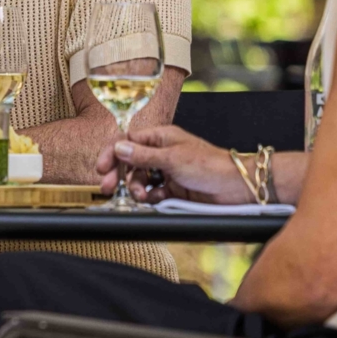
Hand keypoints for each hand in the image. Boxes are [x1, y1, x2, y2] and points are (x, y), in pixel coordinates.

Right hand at [94, 124, 251, 203]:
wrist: (235, 187)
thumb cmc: (210, 165)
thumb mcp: (172, 158)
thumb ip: (143, 155)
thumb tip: (119, 148)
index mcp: (161, 137)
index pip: (128, 141)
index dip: (112, 153)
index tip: (102, 167)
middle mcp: (161, 153)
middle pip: (130, 162)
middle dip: (119, 175)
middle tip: (109, 188)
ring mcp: (166, 171)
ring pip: (139, 179)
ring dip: (135, 188)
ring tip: (140, 196)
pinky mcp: (173, 189)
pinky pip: (152, 193)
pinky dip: (149, 198)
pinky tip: (154, 200)